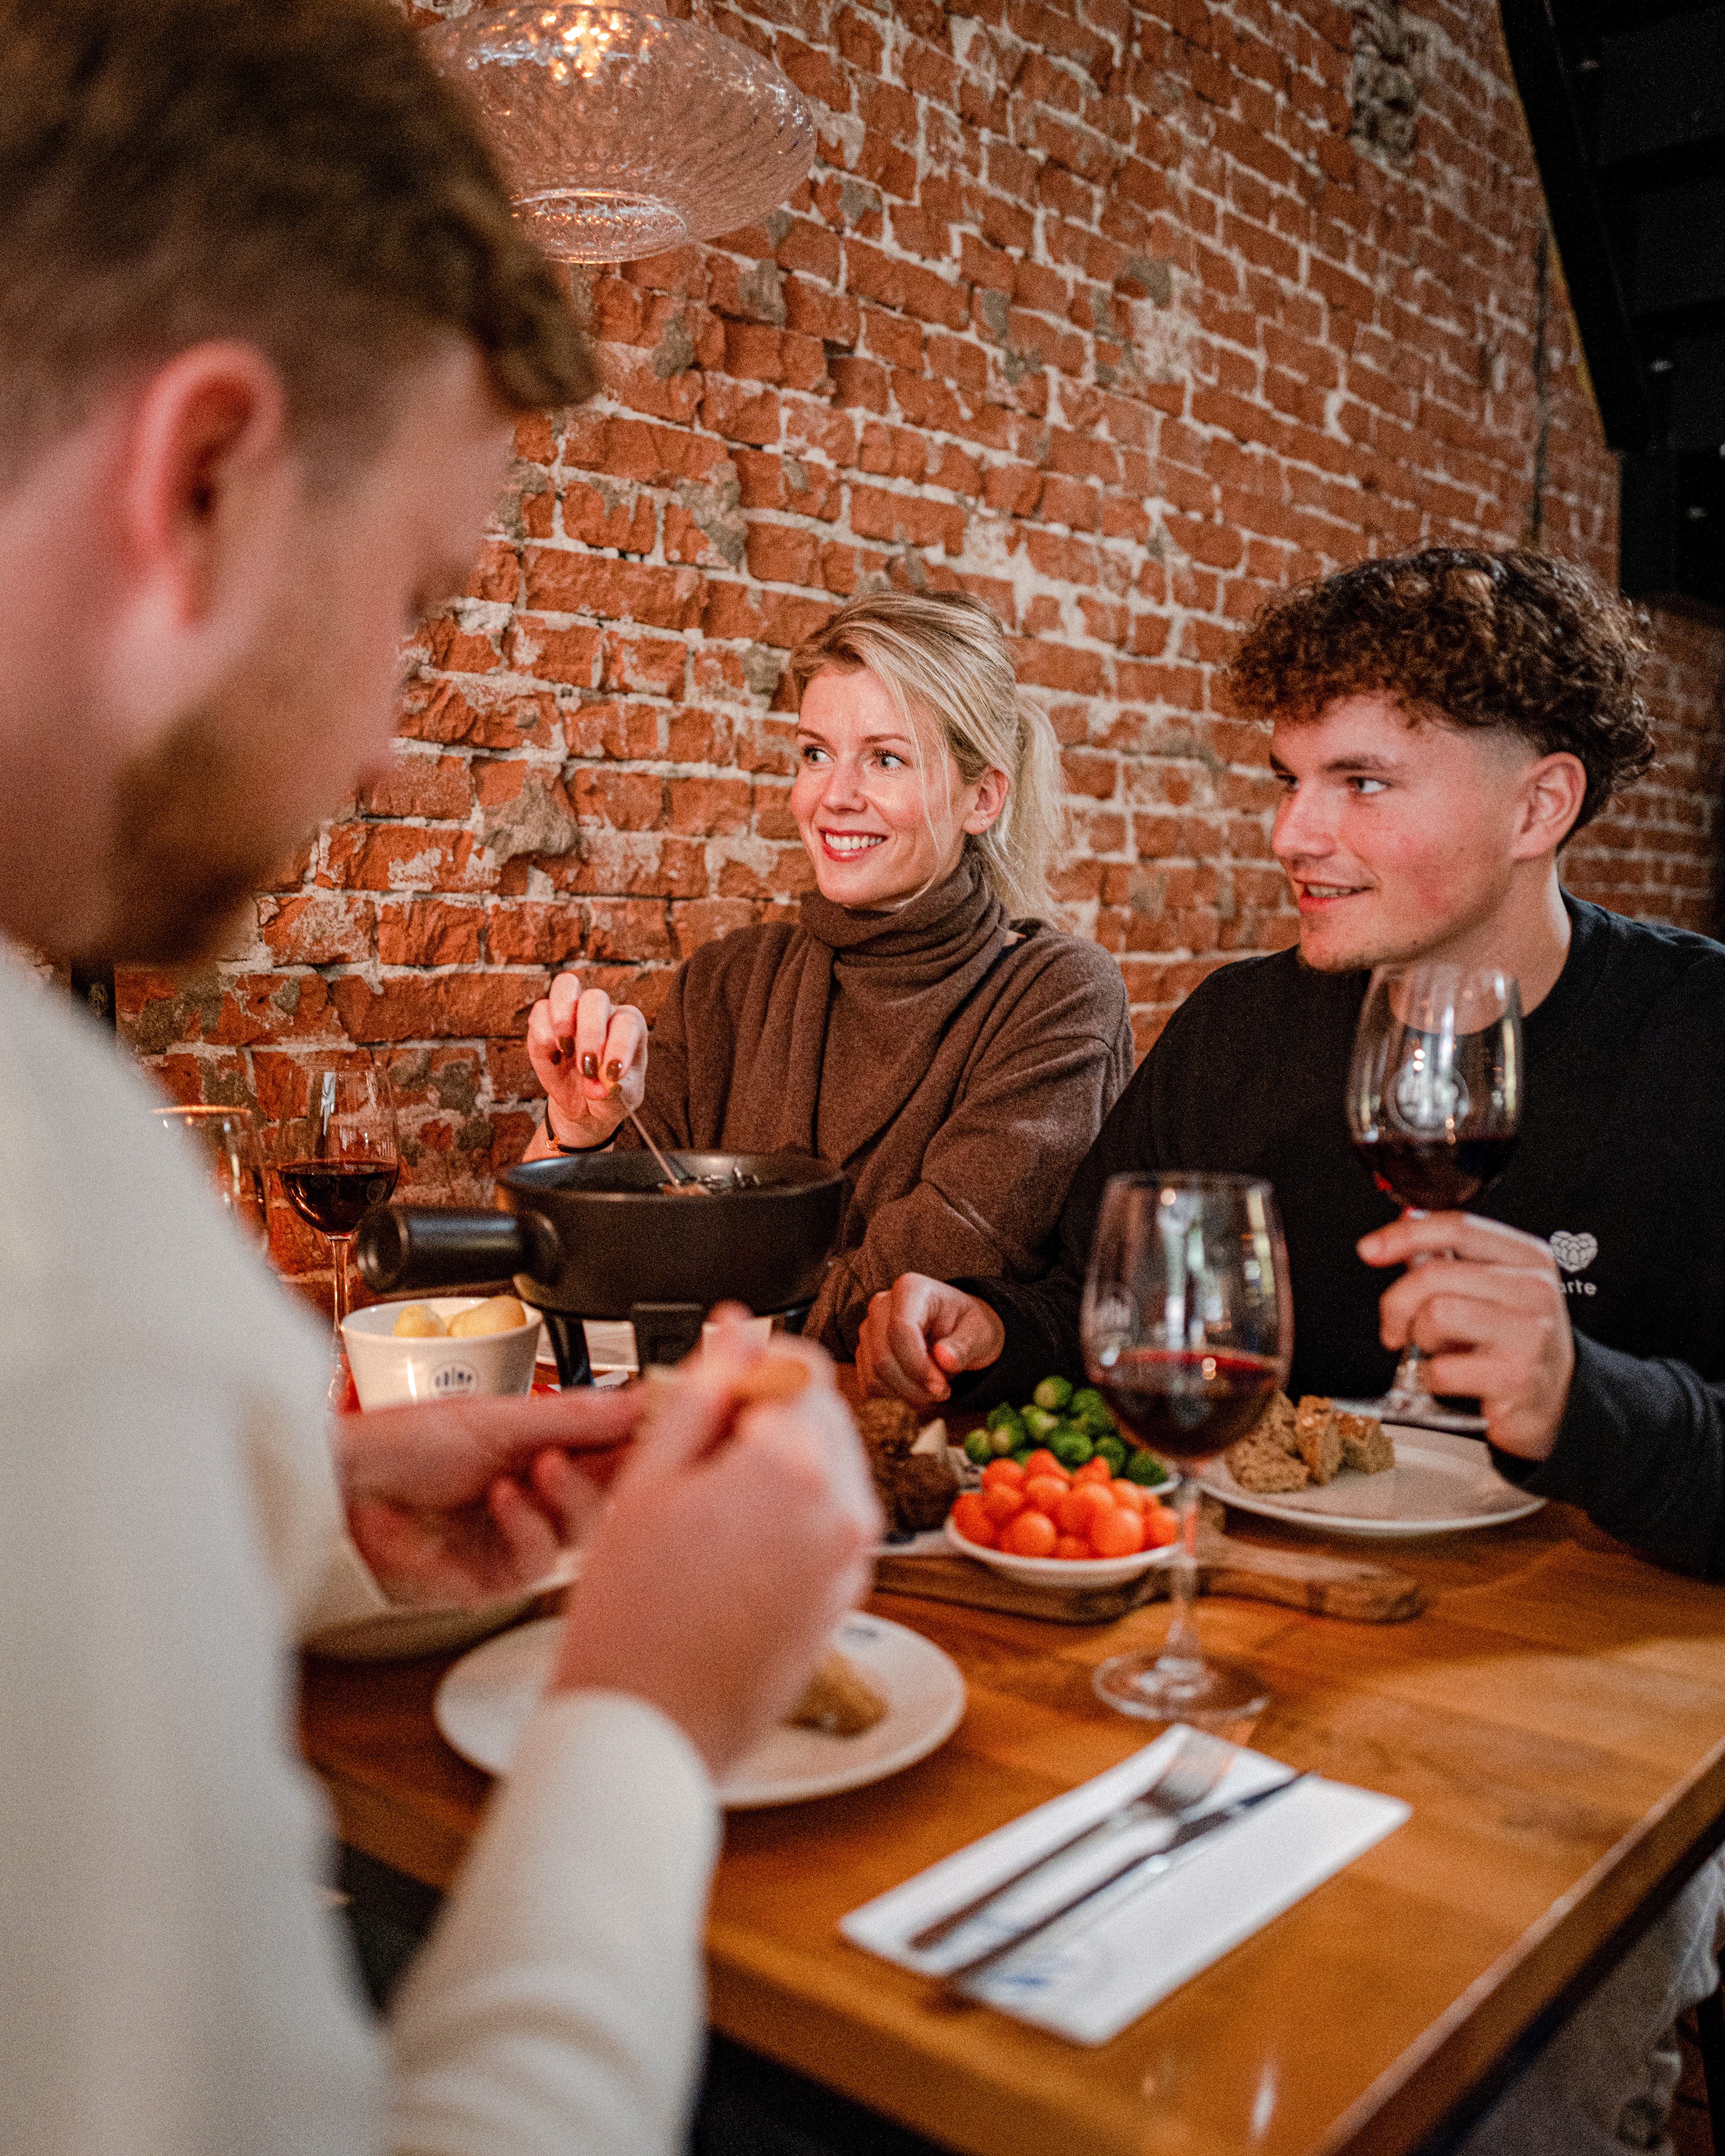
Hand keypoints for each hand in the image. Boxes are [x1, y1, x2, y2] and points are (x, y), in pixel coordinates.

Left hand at [337, 1388, 640, 1604]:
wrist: (346, 1482)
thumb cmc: (404, 1443)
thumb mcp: (500, 1417)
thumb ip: (575, 1417)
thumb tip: (639, 1401)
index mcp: (545, 1450)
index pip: (615, 1449)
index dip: (644, 1440)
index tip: (669, 1425)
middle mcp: (537, 1496)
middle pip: (611, 1497)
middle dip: (615, 1472)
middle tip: (617, 1449)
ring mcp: (516, 1539)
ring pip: (581, 1534)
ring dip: (569, 1498)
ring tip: (544, 1467)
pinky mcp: (492, 1580)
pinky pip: (536, 1565)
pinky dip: (527, 1528)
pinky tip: (507, 1501)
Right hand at [526, 970, 647, 1151]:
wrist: (584, 1106)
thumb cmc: (609, 1097)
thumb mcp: (619, 1102)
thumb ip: (615, 1092)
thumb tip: (603, 1086)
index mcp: (630, 1026)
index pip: (627, 1022)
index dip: (620, 1045)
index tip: (613, 1074)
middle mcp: (603, 1011)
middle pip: (595, 999)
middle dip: (590, 1033)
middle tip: (587, 1067)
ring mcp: (572, 1011)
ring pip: (566, 986)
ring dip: (562, 1018)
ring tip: (565, 1049)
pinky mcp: (545, 1021)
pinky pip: (540, 1010)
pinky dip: (543, 1033)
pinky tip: (554, 1058)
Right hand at [551, 1322, 881, 1778]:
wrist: (648, 1726)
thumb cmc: (632, 1616)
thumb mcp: (649, 1478)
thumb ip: (702, 1390)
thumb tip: (735, 1327)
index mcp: (795, 1466)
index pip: (799, 1365)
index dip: (748, 1370)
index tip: (706, 1395)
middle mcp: (842, 1508)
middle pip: (822, 1412)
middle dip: (768, 1415)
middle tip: (694, 1454)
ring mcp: (852, 1558)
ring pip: (830, 1466)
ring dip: (781, 1463)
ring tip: (704, 1508)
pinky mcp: (847, 1596)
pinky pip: (830, 1522)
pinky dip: (792, 1515)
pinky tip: (728, 1549)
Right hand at [855, 1272, 1004, 1407]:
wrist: (958, 1332)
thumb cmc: (969, 1328)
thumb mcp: (980, 1334)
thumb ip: (964, 1346)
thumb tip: (945, 1359)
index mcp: (910, 1289)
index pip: (901, 1329)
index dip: (918, 1365)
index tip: (941, 1387)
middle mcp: (882, 1305)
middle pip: (883, 1356)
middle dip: (914, 1385)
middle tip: (943, 1393)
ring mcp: (868, 1329)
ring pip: (874, 1375)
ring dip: (905, 1394)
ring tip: (933, 1390)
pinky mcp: (864, 1353)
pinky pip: (869, 1385)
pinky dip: (893, 1397)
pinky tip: (917, 1391)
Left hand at [1358, 1212, 1573, 1459]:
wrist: (1555, 1398)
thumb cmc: (1513, 1338)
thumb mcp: (1490, 1287)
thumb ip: (1447, 1255)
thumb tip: (1405, 1220)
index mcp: (1527, 1257)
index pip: (1457, 1227)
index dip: (1404, 1235)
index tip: (1370, 1250)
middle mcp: (1533, 1289)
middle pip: (1434, 1274)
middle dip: (1398, 1303)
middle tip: (1397, 1326)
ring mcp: (1530, 1333)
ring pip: (1436, 1315)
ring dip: (1419, 1339)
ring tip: (1436, 1349)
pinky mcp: (1516, 1376)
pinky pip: (1442, 1368)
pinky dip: (1431, 1377)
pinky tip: (1451, 1377)